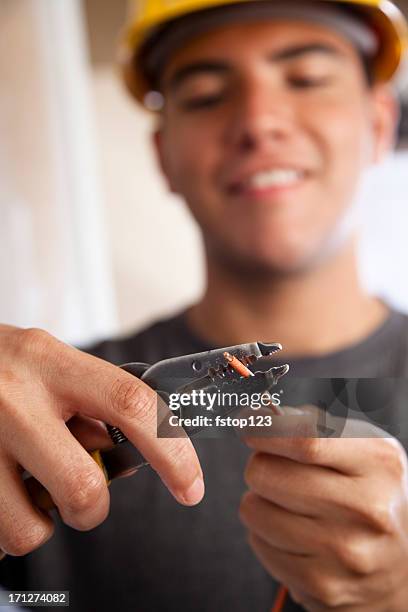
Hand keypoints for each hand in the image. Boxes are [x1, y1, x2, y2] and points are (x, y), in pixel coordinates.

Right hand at [0, 325, 203, 558]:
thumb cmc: (1, 366)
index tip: (190, 485)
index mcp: (52, 361)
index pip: (132, 404)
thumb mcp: (48, 363)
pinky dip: (9, 527)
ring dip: (44, 523)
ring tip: (32, 492)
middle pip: (83, 484)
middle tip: (85, 495)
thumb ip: (90, 400)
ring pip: (33, 525)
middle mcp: (15, 397)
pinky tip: (4, 493)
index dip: (171, 450)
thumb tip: (138, 451)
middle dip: (93, 507)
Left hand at [240, 412, 407, 610]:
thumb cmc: (368, 491)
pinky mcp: (323, 585)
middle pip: (267, 473)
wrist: (400, 563)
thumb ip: (310, 424)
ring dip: (261, 500)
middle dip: (260, 464)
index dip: (264, 430)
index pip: (305, 440)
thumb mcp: (359, 448)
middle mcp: (368, 509)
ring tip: (290, 504)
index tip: (247, 424)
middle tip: (277, 468)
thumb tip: (256, 416)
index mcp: (378, 462)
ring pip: (254, 509)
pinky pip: (258, 543)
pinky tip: (294, 533)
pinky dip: (265, 533)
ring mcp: (346, 552)